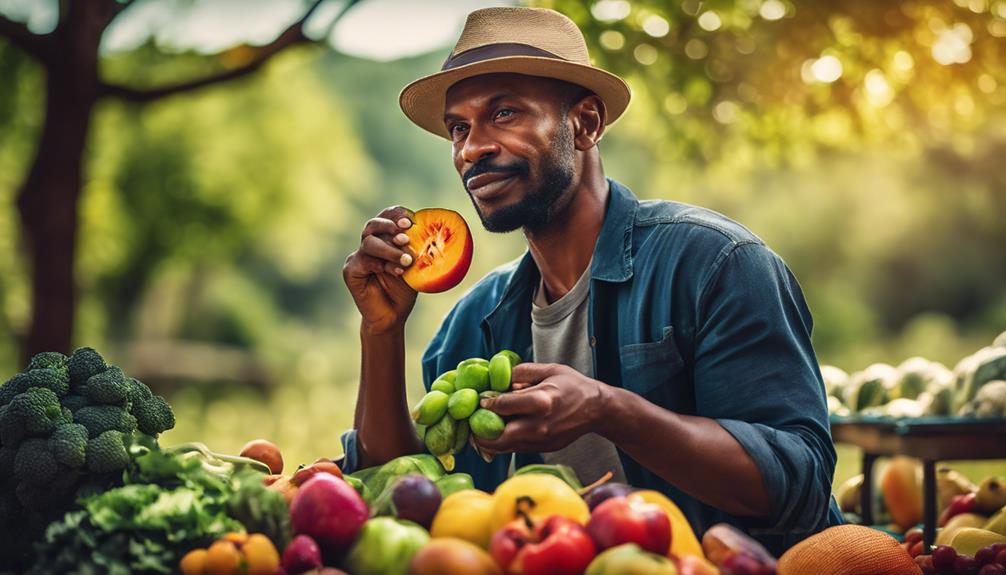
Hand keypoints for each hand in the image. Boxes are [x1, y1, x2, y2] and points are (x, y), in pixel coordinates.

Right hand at [342, 206, 417, 334]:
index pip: (386, 217)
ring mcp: (358, 257)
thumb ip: (416, 249)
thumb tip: (428, 233)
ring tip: (407, 260)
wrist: (392, 316)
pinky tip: (395, 272)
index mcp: (384, 239)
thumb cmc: (404, 290)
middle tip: (405, 236)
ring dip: (390, 250)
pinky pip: (363, 261)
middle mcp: (369, 244)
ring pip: (369, 243)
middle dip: (390, 227)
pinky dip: (379, 264)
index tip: (410, 220)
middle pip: (373, 225)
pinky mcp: (350, 271)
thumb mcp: (415, 266)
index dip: (396, 214)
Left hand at [475, 363, 607, 454]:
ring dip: (487, 441)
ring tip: (477, 432)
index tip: (480, 399)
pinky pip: (515, 450)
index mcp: (541, 401)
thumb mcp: (549, 370)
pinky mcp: (543, 448)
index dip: (486, 402)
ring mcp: (542, 440)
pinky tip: (495, 435)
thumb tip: (499, 379)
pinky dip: (502, 444)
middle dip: (480, 431)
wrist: (597, 410)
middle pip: (499, 435)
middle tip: (470, 423)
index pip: (502, 405)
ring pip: (505, 447)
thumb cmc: (573, 386)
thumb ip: (522, 372)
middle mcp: (539, 424)